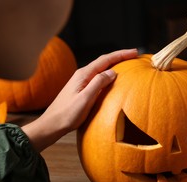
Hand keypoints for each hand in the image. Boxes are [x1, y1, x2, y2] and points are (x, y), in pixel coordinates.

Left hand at [22, 49, 137, 151]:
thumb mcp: (85, 99)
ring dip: (115, 64)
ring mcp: (81, 82)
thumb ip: (98, 83)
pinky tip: (114, 79)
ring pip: (101, 69)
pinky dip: (109, 74)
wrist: (52, 124)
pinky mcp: (82, 89)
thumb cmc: (68, 114)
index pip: (105, 60)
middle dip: (120, 57)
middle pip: (104, 62)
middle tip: (134, 55)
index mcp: (83, 75)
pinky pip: (99, 78)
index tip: (135, 52)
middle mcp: (82, 75)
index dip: (121, 55)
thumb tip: (113, 72)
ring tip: (127, 64)